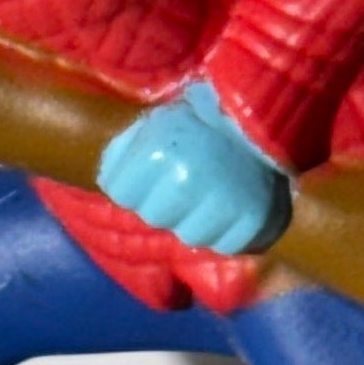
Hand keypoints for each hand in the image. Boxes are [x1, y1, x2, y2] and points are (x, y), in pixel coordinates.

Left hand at [98, 83, 290, 255]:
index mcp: (156, 152)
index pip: (120, 193)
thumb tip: (104, 184)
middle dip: (163, 202)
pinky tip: (234, 206)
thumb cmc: (194, 122)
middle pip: (153, 217)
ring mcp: (223, 203)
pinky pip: (225, 246)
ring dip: (196, 220)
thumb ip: (119, 153)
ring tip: (211, 192)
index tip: (154, 167)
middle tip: (186, 178)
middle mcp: (187, 179)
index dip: (134, 183)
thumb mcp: (150, 124)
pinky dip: (228, 231)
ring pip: (189, 237)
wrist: (260, 118)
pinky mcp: (254, 222)